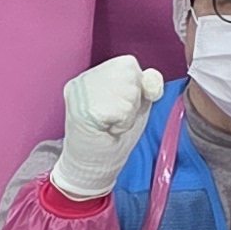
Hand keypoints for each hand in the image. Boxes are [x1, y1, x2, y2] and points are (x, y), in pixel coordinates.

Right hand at [52, 56, 162, 200]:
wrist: (93, 166)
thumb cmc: (114, 136)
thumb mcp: (136, 104)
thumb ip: (145, 85)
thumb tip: (150, 80)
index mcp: (95, 74)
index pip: (129, 63)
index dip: (139, 84)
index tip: (128, 106)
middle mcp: (83, 79)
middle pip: (129, 73)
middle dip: (133, 99)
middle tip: (117, 117)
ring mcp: (80, 93)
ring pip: (126, 90)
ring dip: (128, 112)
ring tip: (113, 123)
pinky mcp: (81, 108)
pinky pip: (120, 108)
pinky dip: (122, 123)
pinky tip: (108, 130)